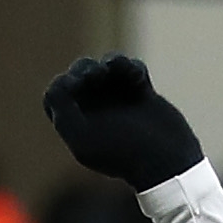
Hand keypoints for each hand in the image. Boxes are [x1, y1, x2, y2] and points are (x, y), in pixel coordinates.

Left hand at [41, 54, 205, 189]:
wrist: (166, 159)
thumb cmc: (122, 151)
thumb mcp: (82, 137)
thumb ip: (62, 110)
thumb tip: (62, 81)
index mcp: (77, 125)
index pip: (56, 94)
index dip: (63, 84)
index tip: (77, 87)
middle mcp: (95, 112)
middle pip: (78, 75)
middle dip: (84, 68)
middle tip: (97, 75)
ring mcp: (118, 101)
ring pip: (105, 67)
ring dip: (109, 63)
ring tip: (114, 69)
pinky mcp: (141, 93)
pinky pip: (130, 68)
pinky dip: (131, 67)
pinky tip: (137, 78)